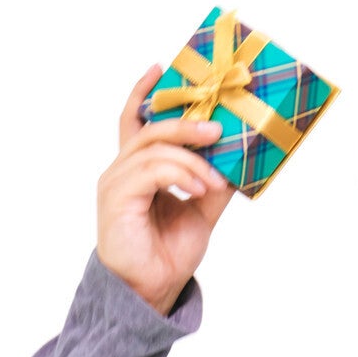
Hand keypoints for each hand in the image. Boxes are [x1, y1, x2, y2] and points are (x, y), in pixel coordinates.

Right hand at [96, 65, 234, 314]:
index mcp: (139, 169)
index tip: (162, 67)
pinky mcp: (116, 198)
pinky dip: (180, 174)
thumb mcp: (202, 209)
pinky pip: (150, 171)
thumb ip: (215, 181)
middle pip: (149, 129)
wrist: (155, 289)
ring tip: (214, 180)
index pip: (135, 121)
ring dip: (191, 159)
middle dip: (185, 123)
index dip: (145, 93)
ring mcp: (116, 182)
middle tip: (217, 129)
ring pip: (154, 149)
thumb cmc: (169, 251)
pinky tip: (199, 188)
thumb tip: (240, 157)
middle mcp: (122, 170)